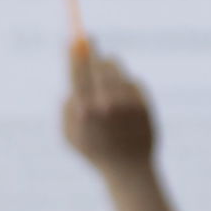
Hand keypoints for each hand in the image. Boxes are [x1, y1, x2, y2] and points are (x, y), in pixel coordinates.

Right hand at [63, 46, 156, 176]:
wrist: (130, 172)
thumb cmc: (95, 153)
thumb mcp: (70, 135)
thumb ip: (66, 108)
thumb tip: (73, 80)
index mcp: (85, 111)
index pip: (78, 71)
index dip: (76, 52)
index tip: (76, 38)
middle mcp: (107, 104)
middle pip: (99, 64)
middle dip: (93, 53)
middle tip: (90, 43)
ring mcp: (128, 103)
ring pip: (117, 69)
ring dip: (109, 69)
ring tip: (106, 85)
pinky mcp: (144, 104)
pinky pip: (133, 81)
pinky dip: (127, 85)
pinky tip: (124, 102)